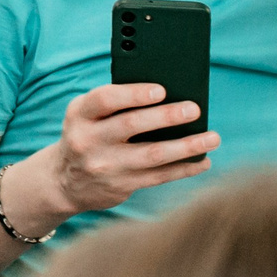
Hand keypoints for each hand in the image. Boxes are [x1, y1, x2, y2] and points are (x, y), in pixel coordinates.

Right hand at [38, 83, 220, 216]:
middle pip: (131, 125)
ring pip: (152, 155)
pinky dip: (184, 168)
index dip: (133, 94)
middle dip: (166, 116)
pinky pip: (158, 177)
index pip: (105, 100)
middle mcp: (88, 141)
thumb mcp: (88, 115)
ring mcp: (105, 167)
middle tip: (195, 109)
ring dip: (186, 146)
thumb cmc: (89, 134)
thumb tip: (171, 94)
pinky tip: (203, 160)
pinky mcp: (120, 187)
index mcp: (80, 114)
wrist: (64, 180)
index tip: (161, 90)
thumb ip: (117, 104)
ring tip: (213, 137)